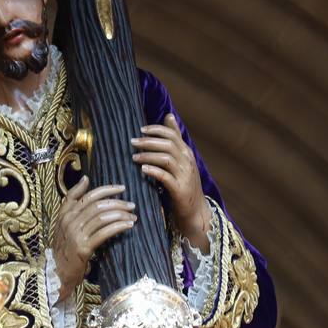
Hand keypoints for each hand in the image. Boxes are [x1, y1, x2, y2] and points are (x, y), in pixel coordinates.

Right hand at [50, 176, 135, 298]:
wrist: (57, 270)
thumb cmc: (65, 245)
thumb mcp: (64, 221)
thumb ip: (73, 200)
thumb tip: (85, 178)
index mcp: (65, 213)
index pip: (88, 196)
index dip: (107, 190)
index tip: (122, 188)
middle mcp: (69, 221)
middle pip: (97, 206)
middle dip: (118, 203)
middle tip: (132, 205)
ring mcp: (76, 234)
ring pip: (102, 218)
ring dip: (120, 215)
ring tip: (132, 216)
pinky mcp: (83, 248)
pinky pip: (104, 233)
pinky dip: (118, 227)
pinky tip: (128, 226)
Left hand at [132, 113, 210, 251]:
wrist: (195, 211)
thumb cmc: (183, 183)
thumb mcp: (181, 160)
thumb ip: (174, 140)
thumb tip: (169, 116)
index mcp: (186, 153)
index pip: (172, 134)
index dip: (156, 130)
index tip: (140, 130)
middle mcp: (188, 162)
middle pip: (168, 145)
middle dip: (148, 142)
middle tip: (132, 142)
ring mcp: (185, 176)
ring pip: (166, 159)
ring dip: (148, 156)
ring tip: (134, 157)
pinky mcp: (180, 190)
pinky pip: (165, 177)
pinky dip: (153, 171)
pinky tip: (143, 170)